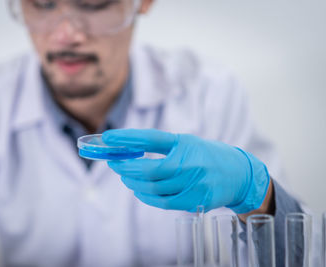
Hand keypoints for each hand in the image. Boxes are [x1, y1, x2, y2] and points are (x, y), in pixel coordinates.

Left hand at [102, 129, 269, 213]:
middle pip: (148, 169)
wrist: (239, 175)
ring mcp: (193, 184)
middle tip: (115, 163)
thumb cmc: (208, 155)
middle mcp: (190, 163)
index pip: (151, 139)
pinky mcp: (195, 201)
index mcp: (186, 144)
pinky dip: (146, 197)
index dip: (127, 138)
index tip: (107, 137)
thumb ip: (163, 147)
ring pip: (153, 188)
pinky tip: (139, 191)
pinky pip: (163, 202)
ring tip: (126, 177)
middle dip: (126, 167)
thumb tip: (130, 151)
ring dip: (134, 183)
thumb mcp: (188, 143)